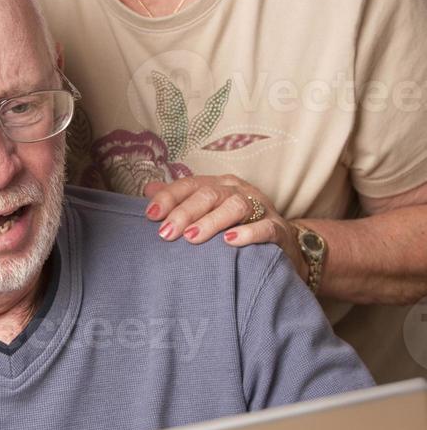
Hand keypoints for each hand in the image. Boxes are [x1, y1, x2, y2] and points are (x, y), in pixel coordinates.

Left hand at [144, 175, 307, 280]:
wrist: (283, 244)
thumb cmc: (239, 227)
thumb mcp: (209, 211)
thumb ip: (181, 201)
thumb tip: (148, 191)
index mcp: (220, 185)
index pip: (191, 185)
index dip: (169, 197)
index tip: (151, 215)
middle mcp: (239, 191)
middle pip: (209, 194)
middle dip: (185, 212)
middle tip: (166, 233)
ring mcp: (261, 208)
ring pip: (235, 206)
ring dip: (211, 221)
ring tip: (192, 238)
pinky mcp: (278, 229)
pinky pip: (264, 227)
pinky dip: (247, 233)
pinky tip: (230, 242)